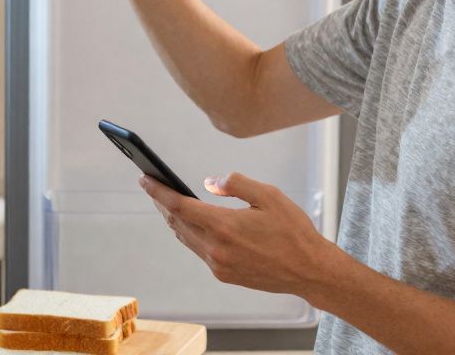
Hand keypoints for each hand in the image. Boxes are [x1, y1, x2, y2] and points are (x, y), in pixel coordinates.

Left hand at [139, 171, 334, 296]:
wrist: (309, 271)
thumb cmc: (293, 231)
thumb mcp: (268, 195)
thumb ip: (236, 184)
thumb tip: (208, 183)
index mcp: (224, 226)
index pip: (179, 206)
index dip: (158, 191)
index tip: (144, 179)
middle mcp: (216, 249)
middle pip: (177, 223)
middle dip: (162, 203)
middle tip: (153, 185)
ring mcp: (219, 265)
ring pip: (186, 238)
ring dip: (174, 219)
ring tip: (167, 202)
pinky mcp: (224, 274)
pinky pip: (199, 250)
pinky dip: (190, 234)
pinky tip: (193, 224)